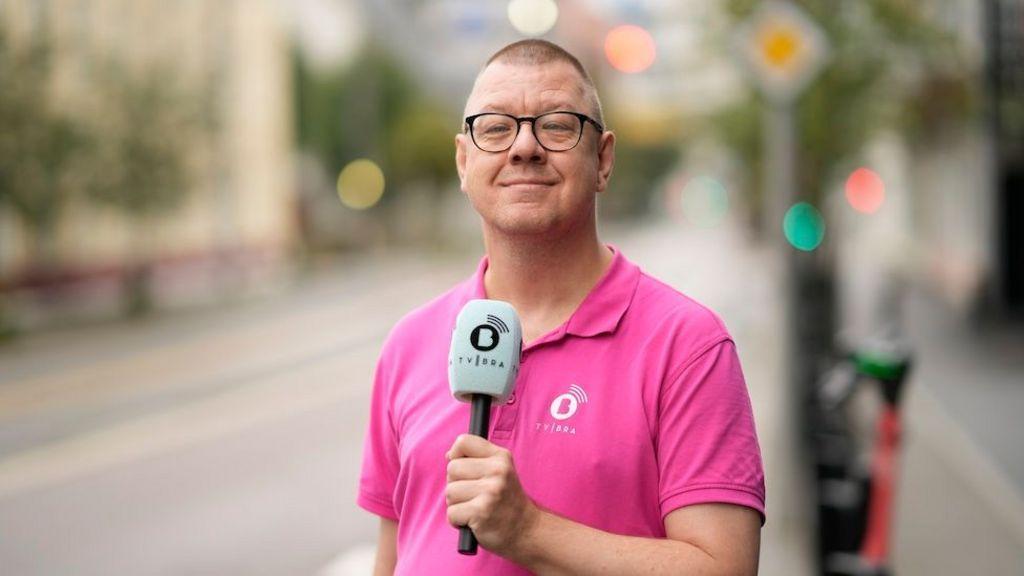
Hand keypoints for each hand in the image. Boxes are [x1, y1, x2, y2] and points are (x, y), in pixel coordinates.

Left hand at [445, 434, 538, 556]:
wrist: (526, 530)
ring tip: (475, 509)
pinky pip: (451, 513)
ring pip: (450, 492)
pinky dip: (457, 521)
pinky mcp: (481, 511)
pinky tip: (473, 521)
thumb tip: (449, 455)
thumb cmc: (505, 501)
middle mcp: (497, 470)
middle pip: (452, 468)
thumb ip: (476, 459)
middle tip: (474, 495)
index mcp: (500, 457)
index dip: (456, 456)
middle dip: (456, 484)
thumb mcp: (499, 471)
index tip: (465, 470)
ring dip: (457, 504)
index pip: (463, 442)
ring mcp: (490, 491)